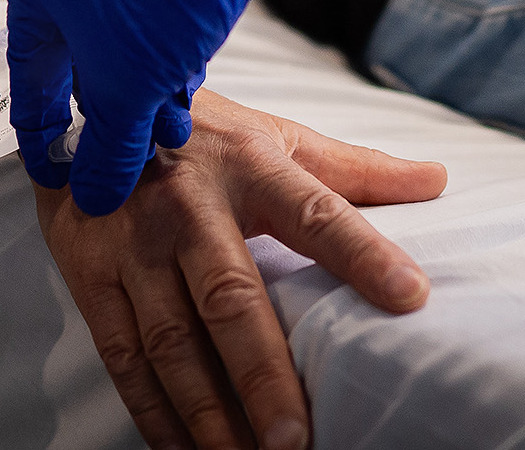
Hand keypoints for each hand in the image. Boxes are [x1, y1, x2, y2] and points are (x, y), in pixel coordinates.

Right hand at [6, 0, 333, 214]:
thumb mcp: (127, 84)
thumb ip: (107, 147)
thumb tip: (92, 194)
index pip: (28, 73)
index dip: (44, 133)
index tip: (56, 170)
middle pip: (79, 49)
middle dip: (111, 107)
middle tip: (132, 149)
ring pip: (121, 26)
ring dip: (146, 79)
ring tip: (173, 121)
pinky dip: (168, 41)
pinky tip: (192, 70)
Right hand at [35, 91, 445, 449]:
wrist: (88, 109)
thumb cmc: (199, 134)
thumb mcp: (274, 135)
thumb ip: (352, 169)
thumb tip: (436, 180)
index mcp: (248, 166)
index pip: (316, 213)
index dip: (363, 253)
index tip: (410, 297)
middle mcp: (187, 206)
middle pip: (231, 298)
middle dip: (263, 373)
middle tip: (296, 437)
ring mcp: (132, 243)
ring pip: (172, 342)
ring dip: (209, 410)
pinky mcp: (90, 275)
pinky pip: (123, 356)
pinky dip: (154, 411)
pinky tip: (185, 449)